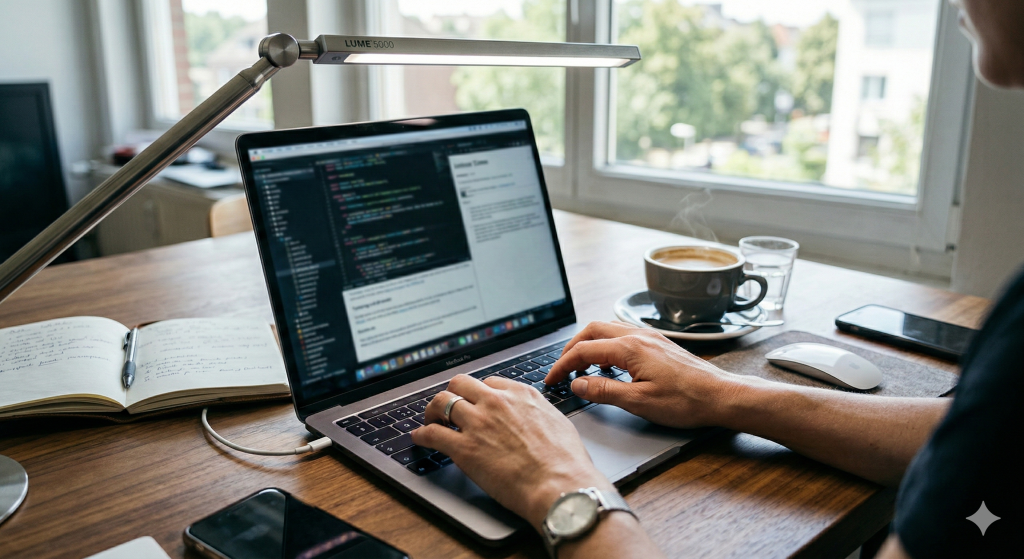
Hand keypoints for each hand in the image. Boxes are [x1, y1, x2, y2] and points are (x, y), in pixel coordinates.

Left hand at [411, 374, 613, 530]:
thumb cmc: (566, 462)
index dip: (478, 393)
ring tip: (430, 420)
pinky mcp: (464, 448)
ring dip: (432, 411)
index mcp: (520, 395)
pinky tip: (419, 438)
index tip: (475, 402)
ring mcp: (478, 423)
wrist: (559, 485)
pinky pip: (432, 433)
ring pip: (442, 402)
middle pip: (460, 383)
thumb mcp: (557, 422)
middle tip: (448, 407)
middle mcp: (496, 402)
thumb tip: (533, 416)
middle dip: (452, 394)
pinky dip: (422, 434)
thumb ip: (538, 413)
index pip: (489, 383)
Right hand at [545, 321, 749, 428]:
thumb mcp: (638, 402)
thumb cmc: (686, 401)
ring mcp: (649, 337)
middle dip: (572, 348)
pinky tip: (609, 366)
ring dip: (589, 345)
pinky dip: (607, 346)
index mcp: (630, 348)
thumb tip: (577, 385)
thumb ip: (603, 391)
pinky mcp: (658, 344)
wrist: (720, 396)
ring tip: (581, 368)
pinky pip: (623, 336)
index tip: (552, 379)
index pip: (584, 350)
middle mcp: (638, 336)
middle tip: (562, 369)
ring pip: (608, 330)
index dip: (562, 365)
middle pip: (592, 330)